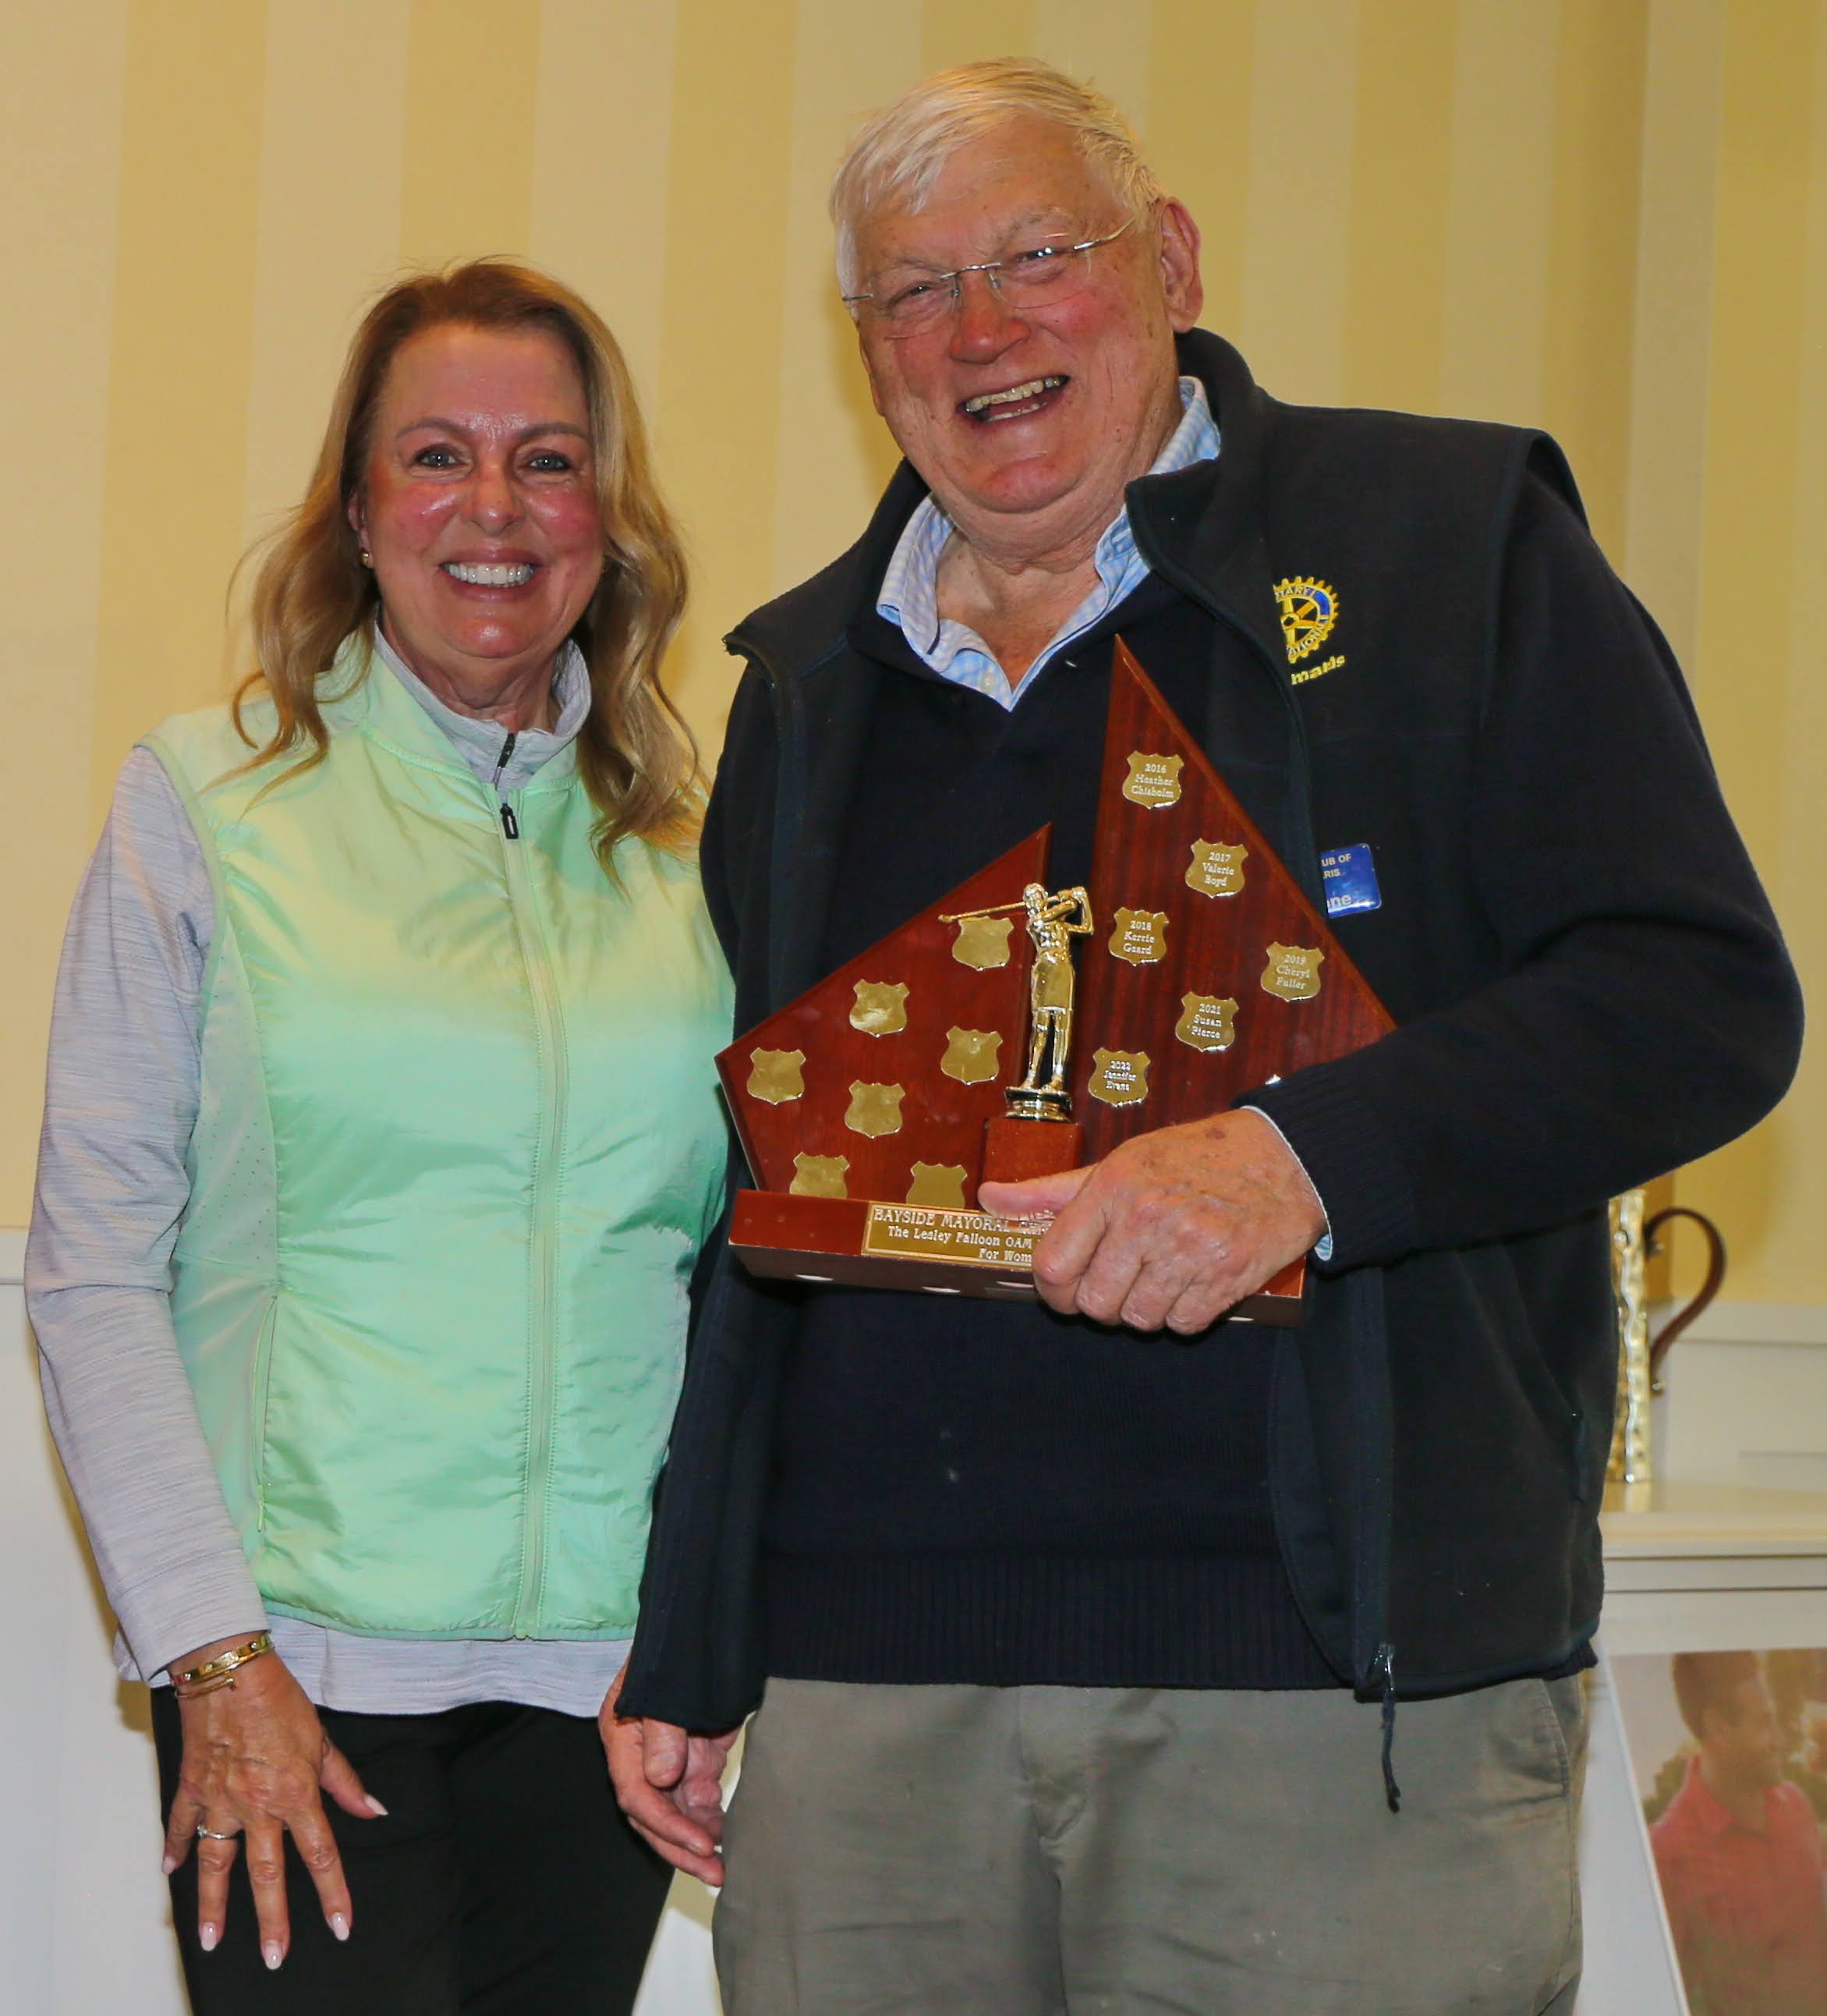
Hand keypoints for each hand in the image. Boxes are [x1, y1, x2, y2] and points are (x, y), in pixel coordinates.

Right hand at [161, 1642, 385, 1968]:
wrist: (230, 1670)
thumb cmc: (280, 1699)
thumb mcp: (322, 1738)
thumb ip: (345, 1781)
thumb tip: (375, 1810)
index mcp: (296, 1793)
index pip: (320, 1854)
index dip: (333, 1893)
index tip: (340, 1927)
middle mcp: (258, 1805)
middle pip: (267, 1874)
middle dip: (272, 1920)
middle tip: (275, 1958)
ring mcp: (220, 1801)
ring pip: (217, 1864)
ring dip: (214, 1906)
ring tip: (211, 1941)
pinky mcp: (192, 1789)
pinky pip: (181, 1827)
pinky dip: (175, 1849)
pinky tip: (170, 1873)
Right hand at [601, 1664, 739, 1886]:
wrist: (703, 1627)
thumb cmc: (678, 1648)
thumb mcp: (666, 1685)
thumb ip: (662, 1730)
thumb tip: (660, 1776)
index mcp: (623, 1738)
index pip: (636, 1794)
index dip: (666, 1824)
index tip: (699, 1843)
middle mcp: (641, 1757)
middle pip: (654, 1816)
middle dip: (681, 1848)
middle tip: (714, 1873)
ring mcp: (669, 1761)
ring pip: (677, 1815)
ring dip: (698, 1842)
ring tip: (723, 1868)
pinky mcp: (695, 1761)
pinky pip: (699, 1801)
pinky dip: (711, 1822)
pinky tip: (728, 1839)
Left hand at [978, 1107, 1324, 1333]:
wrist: (1284, 1158)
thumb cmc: (1192, 1159)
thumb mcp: (1119, 1163)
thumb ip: (1051, 1192)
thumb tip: (988, 1199)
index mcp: (1112, 1187)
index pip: (1053, 1264)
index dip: (1053, 1289)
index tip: (1065, 1288)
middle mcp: (1147, 1217)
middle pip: (1095, 1303)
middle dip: (1104, 1301)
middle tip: (1125, 1279)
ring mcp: (1189, 1248)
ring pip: (1138, 1319)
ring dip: (1147, 1308)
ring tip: (1164, 1273)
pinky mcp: (1227, 1274)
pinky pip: (1183, 1324)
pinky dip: (1186, 1313)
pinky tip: (1195, 1280)